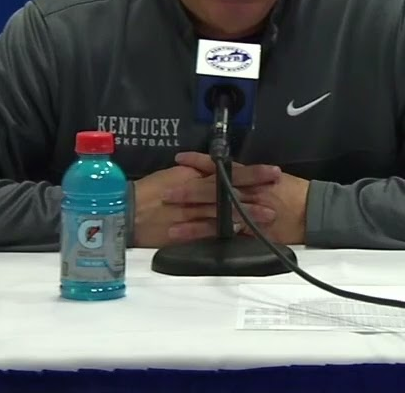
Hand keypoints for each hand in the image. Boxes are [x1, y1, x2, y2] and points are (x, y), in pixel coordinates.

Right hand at [130, 160, 280, 246]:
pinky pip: (210, 230)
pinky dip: (226, 231)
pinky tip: (243, 233)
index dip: (251, 172)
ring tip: (268, 216)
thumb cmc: (147, 192)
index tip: (271, 172)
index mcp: (193, 176)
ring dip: (247, 212)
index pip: (227, 171)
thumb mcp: (172, 177)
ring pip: (225, 210)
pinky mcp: (188, 230)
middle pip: (230, 188)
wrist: (126, 211)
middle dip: (255, 189)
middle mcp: (195, 191)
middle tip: (278, 190)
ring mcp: (192, 212)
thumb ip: (193, 175)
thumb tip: (212, 172)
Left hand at [174, 152, 309, 245]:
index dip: (198, 164)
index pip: (219, 168)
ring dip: (191, 221)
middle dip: (188, 192)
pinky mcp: (249, 231)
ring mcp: (245, 214)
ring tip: (170, 227)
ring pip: (214, 217)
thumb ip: (251, 176)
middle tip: (166, 193)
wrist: (311, 211)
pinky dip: (206, 234)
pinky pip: (224, 234)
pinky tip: (190, 237)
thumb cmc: (292, 192)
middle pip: (211, 192)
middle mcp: (244, 193)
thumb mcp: (271, 176)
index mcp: (249, 177)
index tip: (180, 159)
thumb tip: (232, 171)